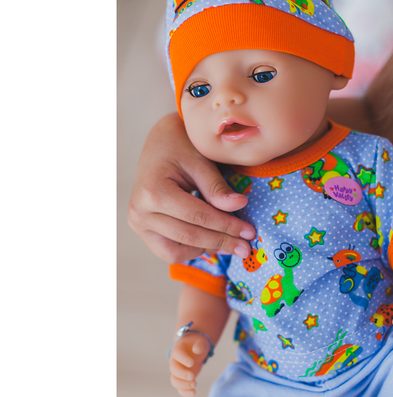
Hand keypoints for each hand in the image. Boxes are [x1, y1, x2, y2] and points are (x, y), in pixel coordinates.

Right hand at [127, 113, 255, 263]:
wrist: (159, 143)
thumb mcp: (201, 162)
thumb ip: (217, 187)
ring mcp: (138, 224)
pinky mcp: (143, 230)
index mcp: (153, 191)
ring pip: (176, 252)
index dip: (227, 226)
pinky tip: (213, 242)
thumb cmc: (180, 147)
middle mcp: (140, 211)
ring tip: (231, 245)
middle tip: (247, 247)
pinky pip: (169, 251)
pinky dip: (192, 250)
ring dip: (206, 250)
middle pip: (189, 236)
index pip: (198, 217)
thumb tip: (239, 205)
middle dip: (222, 242)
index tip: (250, 232)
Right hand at [168, 332, 209, 396]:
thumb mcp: (201, 341)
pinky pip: (180, 387)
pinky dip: (185, 392)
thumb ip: (200, 345)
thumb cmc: (197, 343)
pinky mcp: (182, 378)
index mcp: (178, 350)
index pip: (178, 354)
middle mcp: (175, 361)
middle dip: (182, 374)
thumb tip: (197, 350)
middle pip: (174, 369)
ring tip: (194, 385)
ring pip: (174, 380)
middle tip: (192, 376)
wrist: (193, 348)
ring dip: (183, 385)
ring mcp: (178, 371)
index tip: (191, 363)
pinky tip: (193, 393)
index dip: (183, 359)